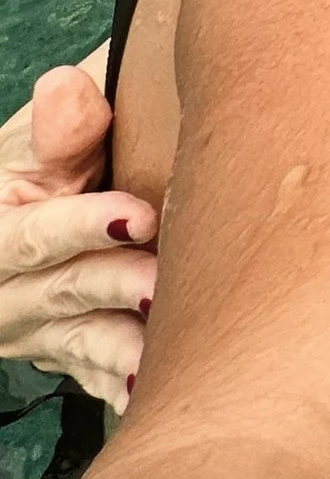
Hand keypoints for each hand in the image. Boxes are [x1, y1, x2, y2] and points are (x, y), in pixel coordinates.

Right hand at [0, 60, 155, 404]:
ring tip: (161, 352)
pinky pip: (94, 379)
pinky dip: (120, 387)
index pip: (35, 234)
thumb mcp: (38, 155)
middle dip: (116, 287)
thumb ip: (62, 132)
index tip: (140, 216)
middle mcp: (9, 292)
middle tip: (165, 285)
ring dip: (123, 348)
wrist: (22, 231)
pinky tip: (152, 392)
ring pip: (81, 342)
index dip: (83, 224)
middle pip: (64, 290)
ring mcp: (38, 333)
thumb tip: (69, 86)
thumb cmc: (41, 181)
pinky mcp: (67, 358)